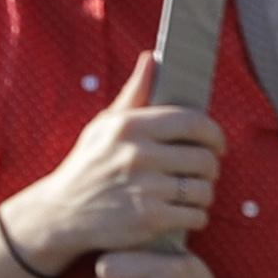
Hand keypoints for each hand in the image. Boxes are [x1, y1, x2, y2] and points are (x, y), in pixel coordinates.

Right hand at [9, 97, 220, 264]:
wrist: (60, 214)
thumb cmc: (88, 165)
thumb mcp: (104, 126)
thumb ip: (135, 94)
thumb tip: (152, 58)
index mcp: (131, 126)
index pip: (193, 122)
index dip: (215, 134)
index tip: (217, 144)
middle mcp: (139, 155)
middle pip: (205, 159)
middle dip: (211, 168)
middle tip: (204, 172)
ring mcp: (145, 188)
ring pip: (204, 189)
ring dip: (205, 194)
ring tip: (192, 194)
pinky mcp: (149, 219)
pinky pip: (196, 216)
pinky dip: (196, 216)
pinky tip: (184, 213)